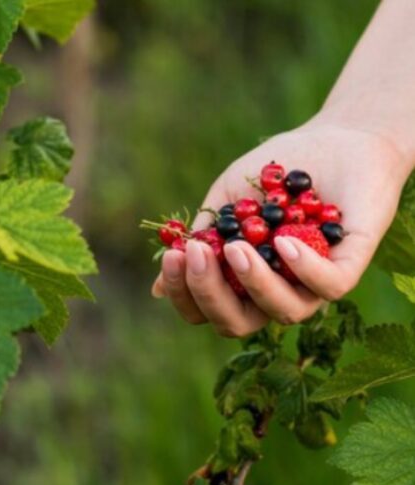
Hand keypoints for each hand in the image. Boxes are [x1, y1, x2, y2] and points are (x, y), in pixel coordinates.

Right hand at [151, 119, 410, 336]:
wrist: (333, 137)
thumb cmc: (273, 173)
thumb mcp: (225, 203)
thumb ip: (200, 243)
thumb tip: (157, 290)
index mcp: (241, 284)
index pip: (206, 311)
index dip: (184, 294)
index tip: (173, 256)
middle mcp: (276, 292)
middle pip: (236, 324)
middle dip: (209, 294)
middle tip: (198, 254)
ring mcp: (314, 284)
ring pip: (283, 311)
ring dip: (253, 283)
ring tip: (237, 245)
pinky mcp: (350, 266)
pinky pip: (328, 287)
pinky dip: (302, 269)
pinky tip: (282, 242)